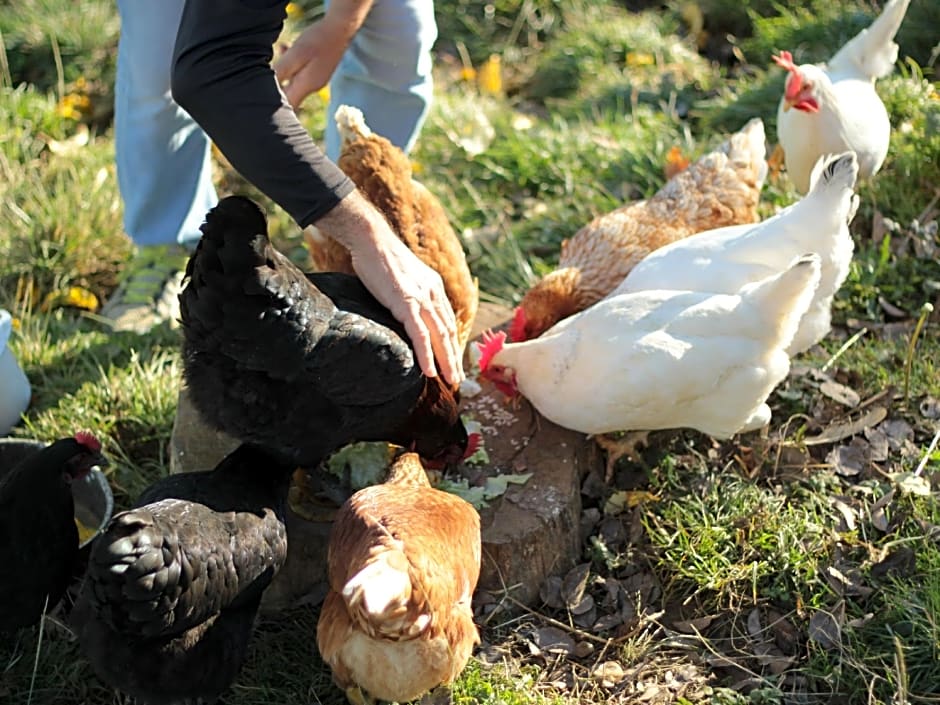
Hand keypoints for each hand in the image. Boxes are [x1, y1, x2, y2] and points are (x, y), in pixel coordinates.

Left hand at [274, 1, 372, 108]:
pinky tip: (289, 49)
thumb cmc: (317, 40)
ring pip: (294, 82)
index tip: (265, 86)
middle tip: (272, 65)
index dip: (274, 101)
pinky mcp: (318, 73)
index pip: (287, 104)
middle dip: (277, 83)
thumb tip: (268, 84)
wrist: (340, 29)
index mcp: (306, 85)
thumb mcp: (295, 54)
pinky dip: (293, 64)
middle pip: (289, 94)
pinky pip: (301, 74)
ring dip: (285, 70)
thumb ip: (282, 70)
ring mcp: (316, 80)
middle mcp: (312, 87)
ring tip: (283, 50)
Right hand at [314, 191, 464, 385]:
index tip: (453, 359)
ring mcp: (421, 298)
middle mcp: (433, 293)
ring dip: (447, 361)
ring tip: (451, 381)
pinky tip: (430, 372)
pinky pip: (420, 335)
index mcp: (433, 286)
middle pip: (448, 331)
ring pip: (440, 336)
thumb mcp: (401, 275)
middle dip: (454, 357)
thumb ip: (408, 291)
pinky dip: (427, 355)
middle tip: (458, 379)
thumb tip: (402, 306)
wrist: (370, 238)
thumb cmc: (378, 255)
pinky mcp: (406, 303)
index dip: (450, 341)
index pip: (446, 319)